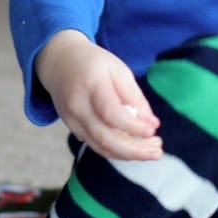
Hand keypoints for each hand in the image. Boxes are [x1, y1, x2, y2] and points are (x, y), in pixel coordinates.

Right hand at [35, 30, 160, 160]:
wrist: (59, 62)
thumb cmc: (94, 64)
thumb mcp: (118, 69)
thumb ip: (134, 96)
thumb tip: (151, 123)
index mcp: (91, 85)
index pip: (111, 112)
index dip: (133, 126)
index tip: (153, 130)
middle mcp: (77, 106)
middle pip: (105, 137)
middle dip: (134, 150)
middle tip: (158, 151)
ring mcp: (72, 120)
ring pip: (100, 147)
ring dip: (128, 154)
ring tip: (152, 151)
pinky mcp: (72, 128)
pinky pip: (96, 145)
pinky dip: (117, 150)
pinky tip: (134, 146)